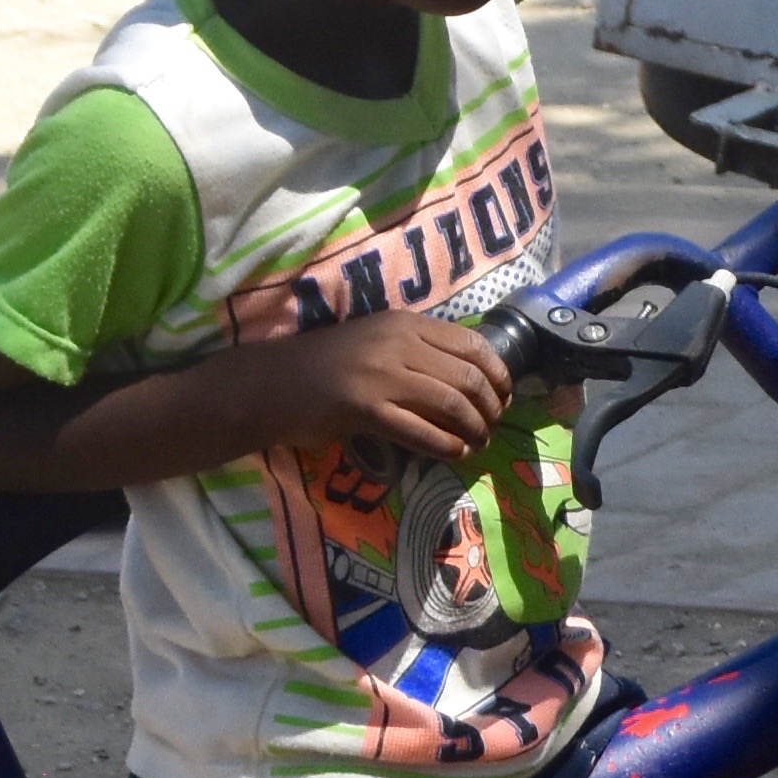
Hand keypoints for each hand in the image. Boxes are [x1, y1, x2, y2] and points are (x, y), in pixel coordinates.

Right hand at [234, 309, 513, 462]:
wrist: (273, 383)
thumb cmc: (327, 365)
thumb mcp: (378, 340)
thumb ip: (419, 350)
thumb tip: (470, 379)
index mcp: (405, 323)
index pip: (473, 343)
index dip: (498, 373)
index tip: (504, 395)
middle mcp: (398, 344)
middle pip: (468, 378)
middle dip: (490, 407)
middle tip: (491, 426)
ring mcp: (381, 376)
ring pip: (451, 405)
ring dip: (473, 430)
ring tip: (477, 444)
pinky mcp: (366, 410)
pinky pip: (423, 432)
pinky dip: (447, 447)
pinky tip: (454, 454)